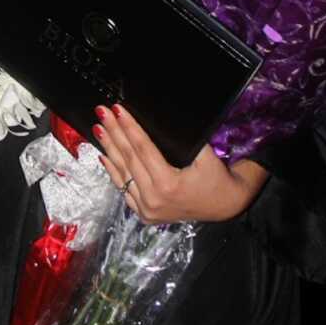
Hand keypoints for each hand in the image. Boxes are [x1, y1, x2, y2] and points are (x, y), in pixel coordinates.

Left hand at [93, 105, 268, 224]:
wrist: (226, 206)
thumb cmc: (218, 178)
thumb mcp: (206, 156)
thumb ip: (184, 139)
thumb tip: (161, 118)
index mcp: (168, 185)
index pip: (142, 148)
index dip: (129, 127)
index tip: (118, 110)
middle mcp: (153, 199)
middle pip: (128, 158)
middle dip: (114, 132)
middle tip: (102, 112)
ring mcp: (146, 209)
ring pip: (122, 173)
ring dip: (109, 148)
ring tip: (99, 129)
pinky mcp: (144, 214)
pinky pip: (124, 189)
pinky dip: (113, 171)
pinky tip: (104, 155)